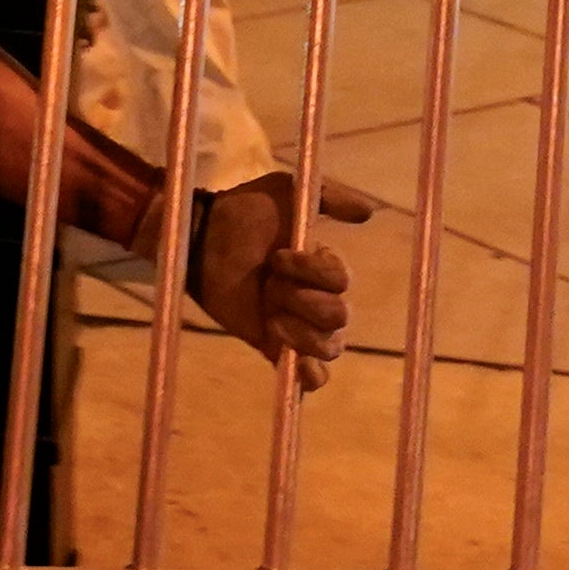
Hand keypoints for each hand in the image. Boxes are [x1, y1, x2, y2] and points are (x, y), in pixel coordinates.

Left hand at [181, 170, 379, 379]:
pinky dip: (311, 377)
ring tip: (272, 317)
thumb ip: (328, 198)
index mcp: (322, 268)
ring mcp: (295, 324)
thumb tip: (368, 212)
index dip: (312, 272)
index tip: (277, 257)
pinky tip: (302, 370)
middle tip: (270, 285)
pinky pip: (308, 376)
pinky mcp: (273, 346)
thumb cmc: (242, 212)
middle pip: (338, 316)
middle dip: (304, 301)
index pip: (341, 281)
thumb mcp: (284, 192)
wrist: (200, 237)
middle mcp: (314, 297)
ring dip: (302, 332)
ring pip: (329, 346)